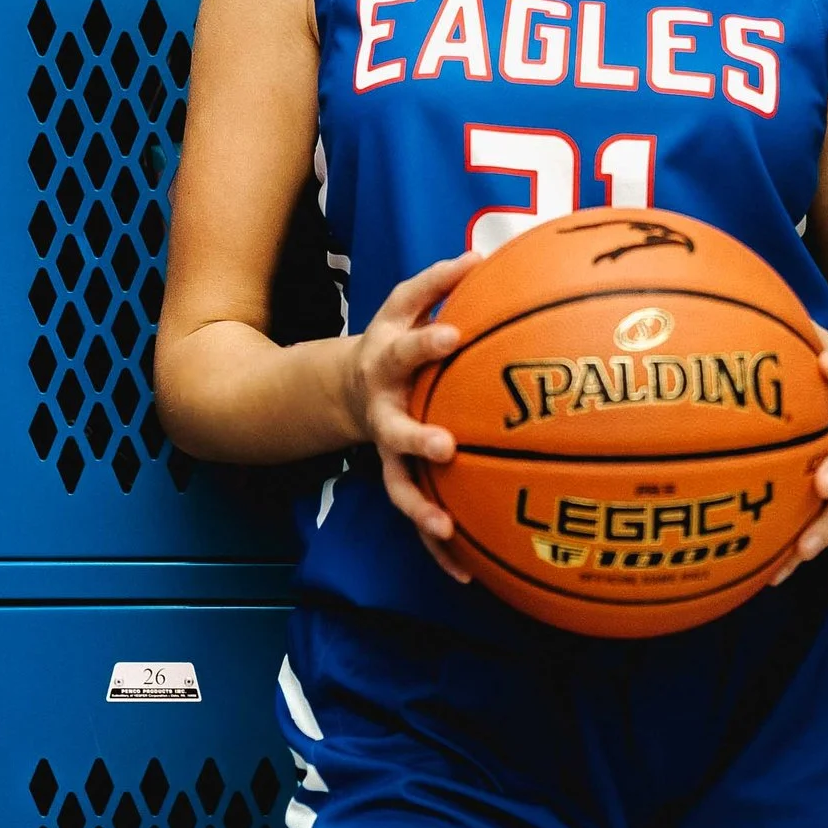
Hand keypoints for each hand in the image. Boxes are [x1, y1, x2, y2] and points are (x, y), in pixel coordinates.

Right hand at [343, 249, 483, 582]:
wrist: (343, 389)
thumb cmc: (392, 342)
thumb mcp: (403, 305)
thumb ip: (439, 283)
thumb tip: (484, 254)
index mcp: (387, 361)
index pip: (407, 346)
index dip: (427, 340)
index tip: (454, 335)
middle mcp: (382, 410)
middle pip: (395, 429)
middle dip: (417, 439)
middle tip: (445, 447)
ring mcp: (386, 452)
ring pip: (399, 486)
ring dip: (421, 508)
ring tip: (446, 527)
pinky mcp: (399, 482)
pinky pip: (419, 516)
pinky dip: (440, 548)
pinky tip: (469, 573)